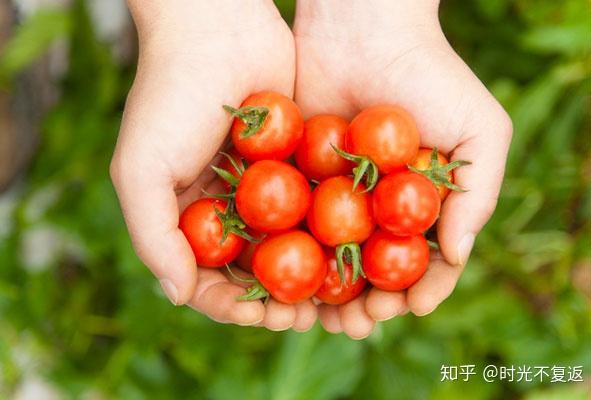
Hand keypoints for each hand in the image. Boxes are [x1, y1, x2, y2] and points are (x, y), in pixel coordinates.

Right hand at [111, 0, 316, 331]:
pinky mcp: (298, 165)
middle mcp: (226, 208)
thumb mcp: (141, 169)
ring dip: (310, 279)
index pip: (207, 279)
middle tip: (304, 316)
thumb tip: (178, 295)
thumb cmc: (169, 96)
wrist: (218, 27)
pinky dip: (331, 236)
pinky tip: (353, 255)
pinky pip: (316, 208)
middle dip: (277, 302)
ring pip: (291, 247)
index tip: (259, 316)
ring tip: (333, 300)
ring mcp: (265, 189)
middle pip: (254, 272)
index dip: (231, 306)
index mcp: (187, 217)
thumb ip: (153, 235)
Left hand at [294, 0, 512, 337]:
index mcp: (422, 202)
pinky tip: (287, 281)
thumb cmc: (431, 74)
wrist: (364, 27)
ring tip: (325, 318)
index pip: (422, 259)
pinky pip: (294, 227)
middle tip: (360, 323)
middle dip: (369, 303)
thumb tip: (455, 259)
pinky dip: (292, 256)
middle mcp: (379, 205)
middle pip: (372, 268)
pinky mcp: (298, 179)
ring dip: (329, 294)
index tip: (407, 308)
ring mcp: (336, 195)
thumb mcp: (479, 131)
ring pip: (331, 258)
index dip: (418, 289)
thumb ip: (476, 197)